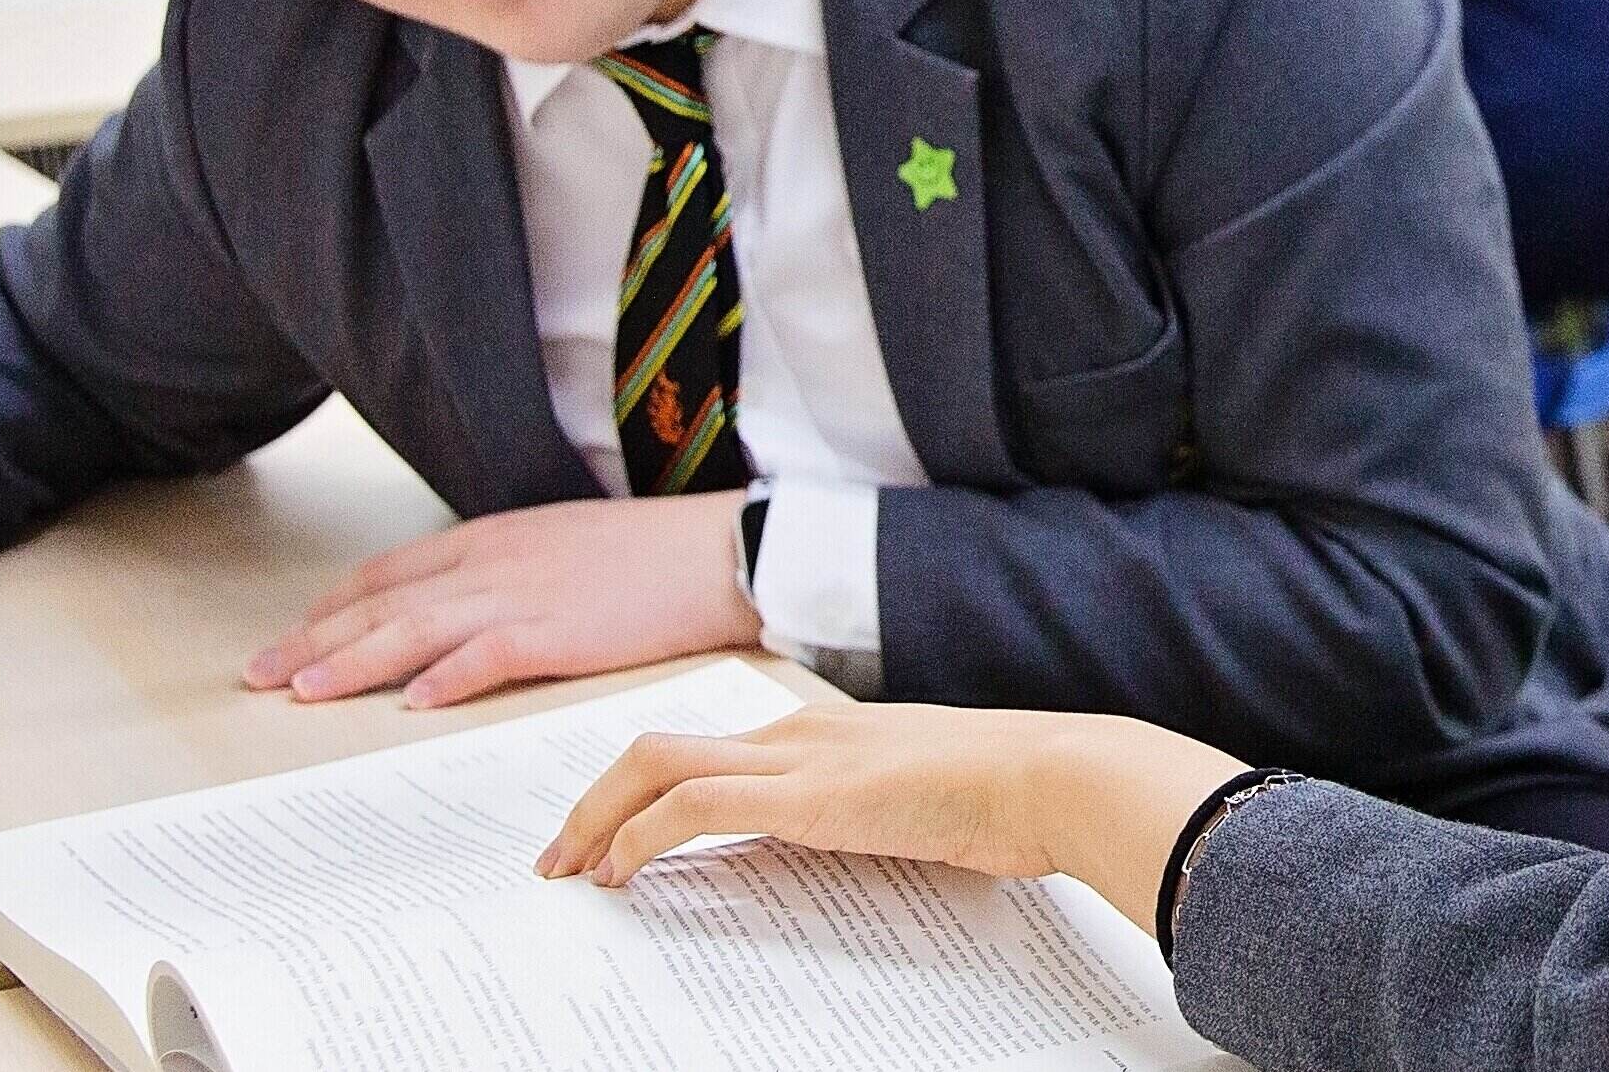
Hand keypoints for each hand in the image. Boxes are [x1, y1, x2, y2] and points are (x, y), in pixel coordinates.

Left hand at [244, 492, 762, 707]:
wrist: (718, 549)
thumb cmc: (646, 556)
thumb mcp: (558, 546)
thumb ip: (503, 572)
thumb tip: (459, 608)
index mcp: (490, 540)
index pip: (389, 573)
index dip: (332, 608)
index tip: (292, 637)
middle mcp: (492, 563)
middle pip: (383, 604)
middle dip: (315, 641)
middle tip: (259, 675)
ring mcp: (524, 594)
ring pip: (417, 630)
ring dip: (354, 663)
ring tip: (304, 691)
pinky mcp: (562, 631)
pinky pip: (491, 655)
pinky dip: (448, 677)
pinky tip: (412, 701)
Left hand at [536, 702, 1252, 931]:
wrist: (1050, 776)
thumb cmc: (1005, 795)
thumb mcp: (916, 807)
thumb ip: (867, 821)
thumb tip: (842, 857)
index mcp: (816, 734)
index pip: (701, 750)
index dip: (639, 793)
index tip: (608, 841)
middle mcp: (792, 734)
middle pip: (655, 747)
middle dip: (591, 803)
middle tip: (558, 860)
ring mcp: (796, 759)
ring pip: (655, 764)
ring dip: (597, 818)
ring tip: (569, 873)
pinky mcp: (806, 794)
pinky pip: (691, 805)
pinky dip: (640, 836)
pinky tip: (622, 871)